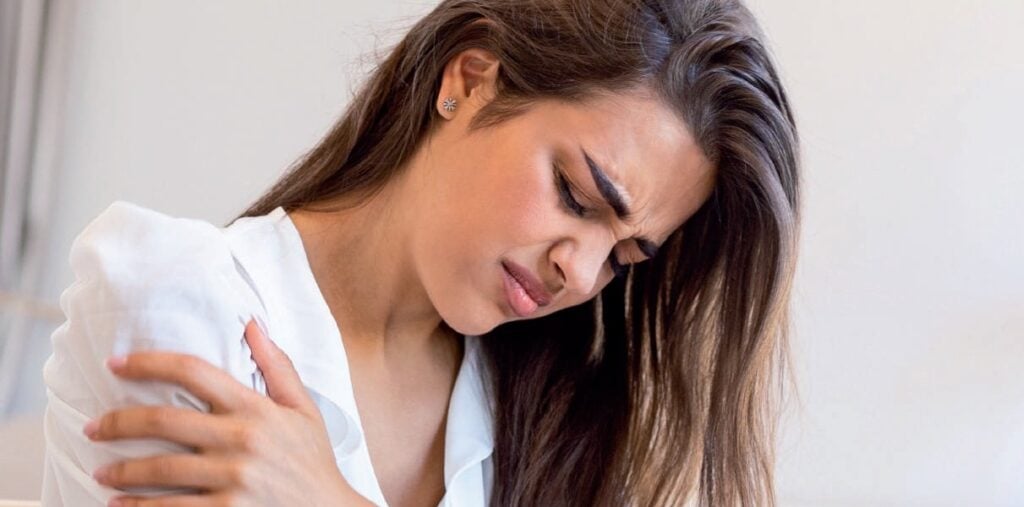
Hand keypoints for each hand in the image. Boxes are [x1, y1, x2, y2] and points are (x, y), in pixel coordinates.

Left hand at [84, 319, 374, 506]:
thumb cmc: (313, 461)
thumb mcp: (304, 409)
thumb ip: (277, 366)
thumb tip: (252, 324)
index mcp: (256, 409)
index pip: (193, 371)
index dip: (148, 363)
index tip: (115, 364)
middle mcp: (242, 440)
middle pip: (163, 420)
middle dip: (119, 422)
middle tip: (93, 427)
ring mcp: (233, 480)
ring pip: (159, 469)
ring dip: (121, 471)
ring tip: (102, 472)